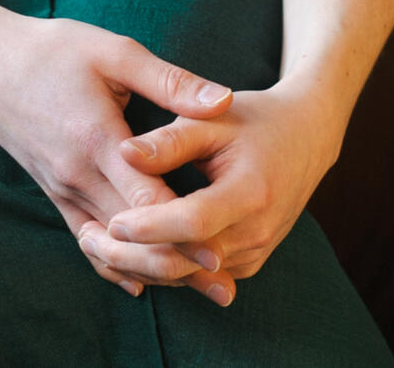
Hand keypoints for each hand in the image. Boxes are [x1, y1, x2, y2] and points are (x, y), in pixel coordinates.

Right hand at [0, 4, 239, 305]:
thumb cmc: (54, 50)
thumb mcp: (114, 52)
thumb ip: (169, 81)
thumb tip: (224, 100)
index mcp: (97, 140)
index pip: (145, 204)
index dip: (185, 231)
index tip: (222, 252)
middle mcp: (76, 176)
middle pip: (132, 237)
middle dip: (179, 261)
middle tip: (224, 284)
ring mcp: (61, 189)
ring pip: (110, 248)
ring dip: (152, 268)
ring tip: (197, 286)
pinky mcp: (53, 194)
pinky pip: (87, 240)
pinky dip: (116, 262)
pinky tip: (143, 280)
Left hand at [92, 80, 341, 285]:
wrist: (306, 139)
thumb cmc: (253, 120)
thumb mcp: (213, 119)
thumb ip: (169, 139)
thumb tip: (122, 153)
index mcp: (250, 192)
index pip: (193, 223)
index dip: (149, 225)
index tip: (109, 220)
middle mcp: (256, 232)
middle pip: (186, 262)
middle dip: (132, 256)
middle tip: (87, 237)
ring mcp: (254, 252)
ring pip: (188, 275)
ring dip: (141, 264)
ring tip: (94, 243)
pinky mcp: (247, 261)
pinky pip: (198, 273)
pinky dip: (162, 266)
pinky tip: (126, 251)